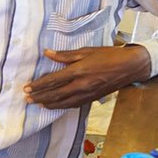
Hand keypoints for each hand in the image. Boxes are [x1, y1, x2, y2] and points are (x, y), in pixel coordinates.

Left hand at [25, 45, 152, 108]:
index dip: (38, 85)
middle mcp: (81, 85)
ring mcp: (87, 94)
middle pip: (55, 94)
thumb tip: (48, 54)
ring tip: (38, 104)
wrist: (130, 67)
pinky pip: (74, 105)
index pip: (53, 80)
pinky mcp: (92, 98)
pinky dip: (62, 106)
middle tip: (27, 99)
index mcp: (79, 71)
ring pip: (63, 103)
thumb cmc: (109, 55)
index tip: (26, 88)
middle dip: (39, 97)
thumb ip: (66, 55)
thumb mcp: (87, 51)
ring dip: (49, 104)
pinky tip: (56, 106)